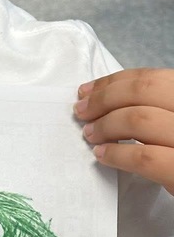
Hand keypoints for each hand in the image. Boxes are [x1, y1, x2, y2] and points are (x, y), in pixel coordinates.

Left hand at [74, 68, 173, 195]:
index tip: (87, 91)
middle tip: (81, 112)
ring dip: (106, 125)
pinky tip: (104, 155)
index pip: (152, 78)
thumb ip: (155, 109)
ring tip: (91, 136)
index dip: (114, 82)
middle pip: (143, 91)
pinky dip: (118, 154)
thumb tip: (104, 98)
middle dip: (104, 99)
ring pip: (139, 120)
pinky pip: (145, 158)